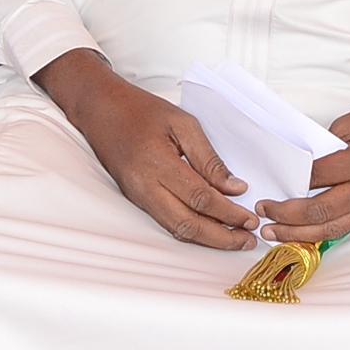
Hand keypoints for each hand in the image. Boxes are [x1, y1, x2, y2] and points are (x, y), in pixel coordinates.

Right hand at [36, 48, 257, 248]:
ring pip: (176, 229)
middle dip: (221, 237)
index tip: (250, 218)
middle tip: (248, 239)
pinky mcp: (136, 199)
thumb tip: (234, 187)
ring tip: (234, 239)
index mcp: (158, 163)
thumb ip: (209, 158)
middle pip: (188, 224)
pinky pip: (167, 222)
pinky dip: (191, 229)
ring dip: (207, 238)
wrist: (100, 109)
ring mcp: (138, 196)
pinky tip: (210, 227)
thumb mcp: (182, 123)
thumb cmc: (141, 110)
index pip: (200, 198)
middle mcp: (145, 187)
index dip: (228, 212)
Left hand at [258, 81, 349, 244]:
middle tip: (263, 214)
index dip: (290, 181)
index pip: (317, 178)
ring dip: (301, 234)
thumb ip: (326, 146)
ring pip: (334, 228)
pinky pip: (347, 225)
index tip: (268, 182)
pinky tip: (302, 232)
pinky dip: (322, 231)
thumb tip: (299, 167)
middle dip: (288, 217)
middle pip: (322, 212)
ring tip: (274, 234)